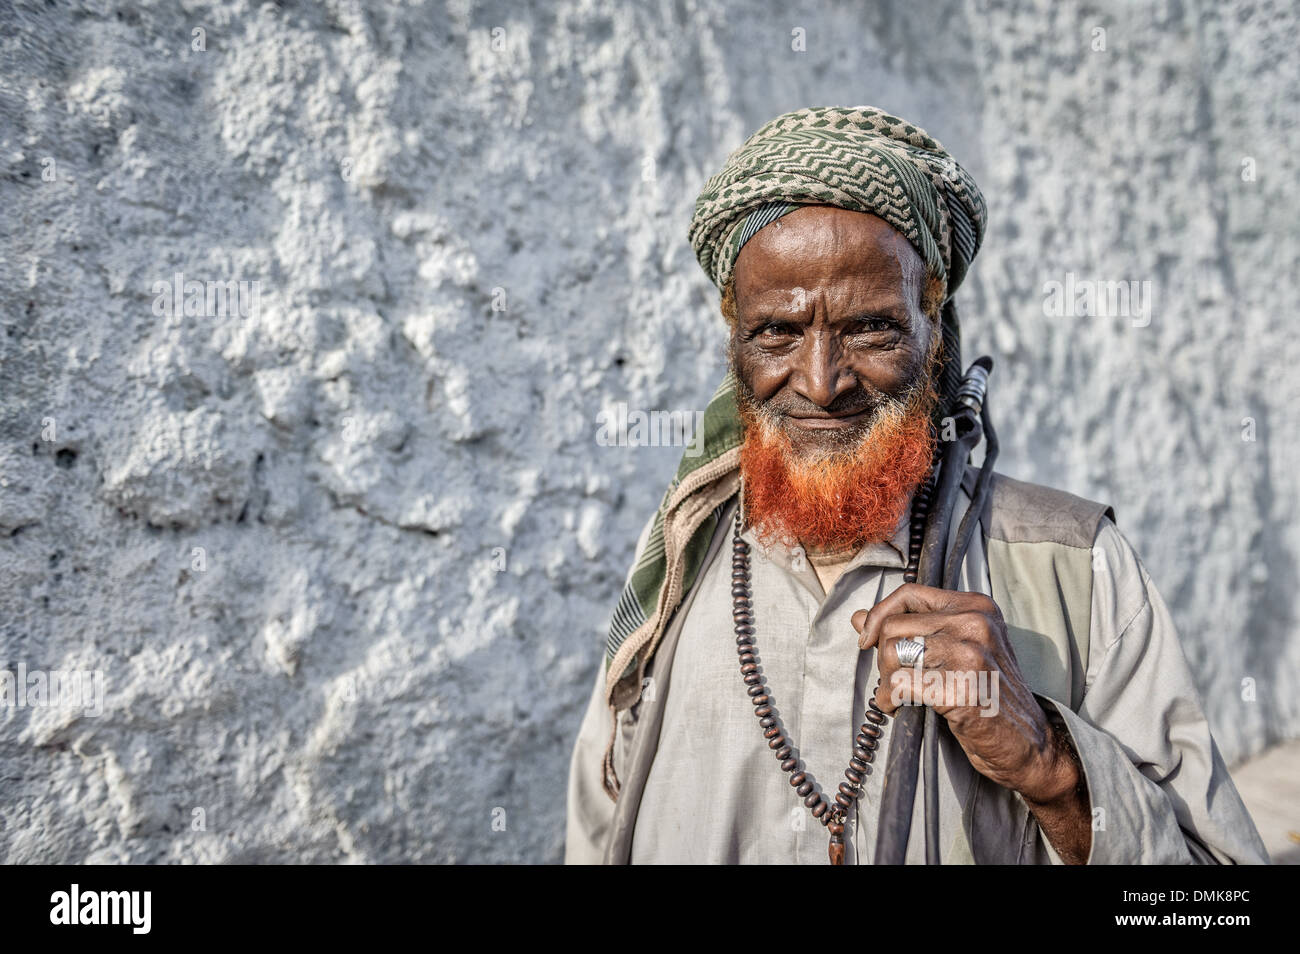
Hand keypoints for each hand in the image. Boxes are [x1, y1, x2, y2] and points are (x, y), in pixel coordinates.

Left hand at [850, 583, 1077, 805]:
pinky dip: (890, 699)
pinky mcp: (963, 687)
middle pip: (895, 626)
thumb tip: (858, 617)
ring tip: (897, 696)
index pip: (910, 594)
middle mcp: (977, 624)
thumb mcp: (957, 651)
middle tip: (893, 681)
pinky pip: (901, 684)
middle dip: (883, 658)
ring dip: (885, 681)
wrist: (1030, 745)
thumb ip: (913, 629)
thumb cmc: (990, 697)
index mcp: (978, 607)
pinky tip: (900, 708)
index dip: (879, 615)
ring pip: (893, 653)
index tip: (866, 640)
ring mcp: (972, 654)